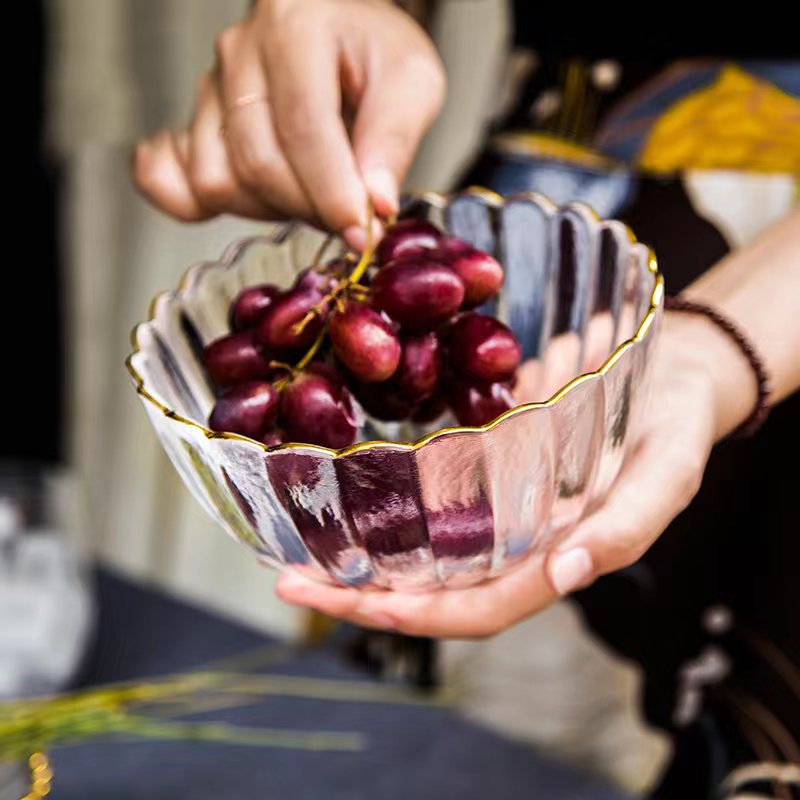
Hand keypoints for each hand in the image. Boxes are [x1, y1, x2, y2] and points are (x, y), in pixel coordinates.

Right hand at [132, 0, 444, 249]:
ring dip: (271, 209)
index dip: (332, 192)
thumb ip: (395, 140)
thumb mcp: (412, 81)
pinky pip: (176, 182)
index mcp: (296, 25)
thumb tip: (375, 204)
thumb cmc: (373, 54)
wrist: (342, 37)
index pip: (303, 127)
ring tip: (311, 194)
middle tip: (348, 215)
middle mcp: (240, 51)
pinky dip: (204, 206)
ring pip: (220, 180)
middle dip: (309, 207)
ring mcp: (209, 88)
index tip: (361, 233)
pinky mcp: (192, 125)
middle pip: (259, 161)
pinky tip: (251, 202)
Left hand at [275, 312, 752, 637]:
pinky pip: (428, 490)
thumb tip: (564, 576)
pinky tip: (338, 484)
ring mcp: (495, 503)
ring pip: (420, 544)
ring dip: (360, 550)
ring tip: (294, 544)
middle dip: (362, 592)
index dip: (419, 615)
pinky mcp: (482, 460)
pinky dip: (383, 497)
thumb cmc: (676, 421)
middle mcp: (516, 541)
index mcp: (556, 559)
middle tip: (290, 580)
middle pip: (432, 586)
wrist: (670, 364)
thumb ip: (626, 528)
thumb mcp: (668, 472)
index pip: (479, 607)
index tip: (356, 604)